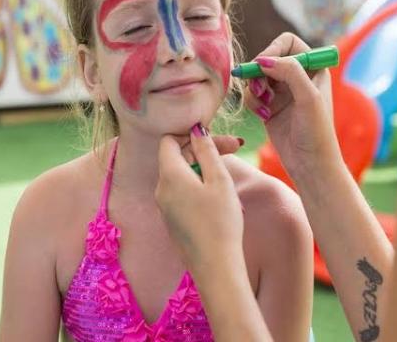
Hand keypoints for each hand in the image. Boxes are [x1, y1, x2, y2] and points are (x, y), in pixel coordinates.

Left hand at [155, 125, 244, 271]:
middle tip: (236, 147)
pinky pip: (180, 192)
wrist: (216, 267)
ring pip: (180, 174)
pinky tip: (219, 196)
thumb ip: (207, 150)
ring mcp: (164, 206)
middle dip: (202, 149)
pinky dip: (197, 185)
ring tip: (229, 175)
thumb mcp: (219, 180)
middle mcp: (160, 188)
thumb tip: (196, 130)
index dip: (192, 135)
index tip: (216, 140)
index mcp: (169, 174)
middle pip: (176, 156)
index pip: (170, 140)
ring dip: (202, 167)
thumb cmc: (221, 222)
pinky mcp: (171, 219)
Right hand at [244, 32, 339, 178]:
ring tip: (263, 105)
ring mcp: (282, 91)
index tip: (264, 65)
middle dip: (259, 72)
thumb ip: (290, 72)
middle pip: (268, 57)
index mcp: (313, 68)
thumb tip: (263, 60)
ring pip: (256, 76)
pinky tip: (263, 116)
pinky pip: (251, 94)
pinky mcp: (269, 105)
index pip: (288, 43)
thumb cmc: (317, 132)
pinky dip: (252, 102)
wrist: (310, 165)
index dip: (273, 50)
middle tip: (259, 88)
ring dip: (255, 88)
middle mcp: (298, 76)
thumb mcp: (308, 98)